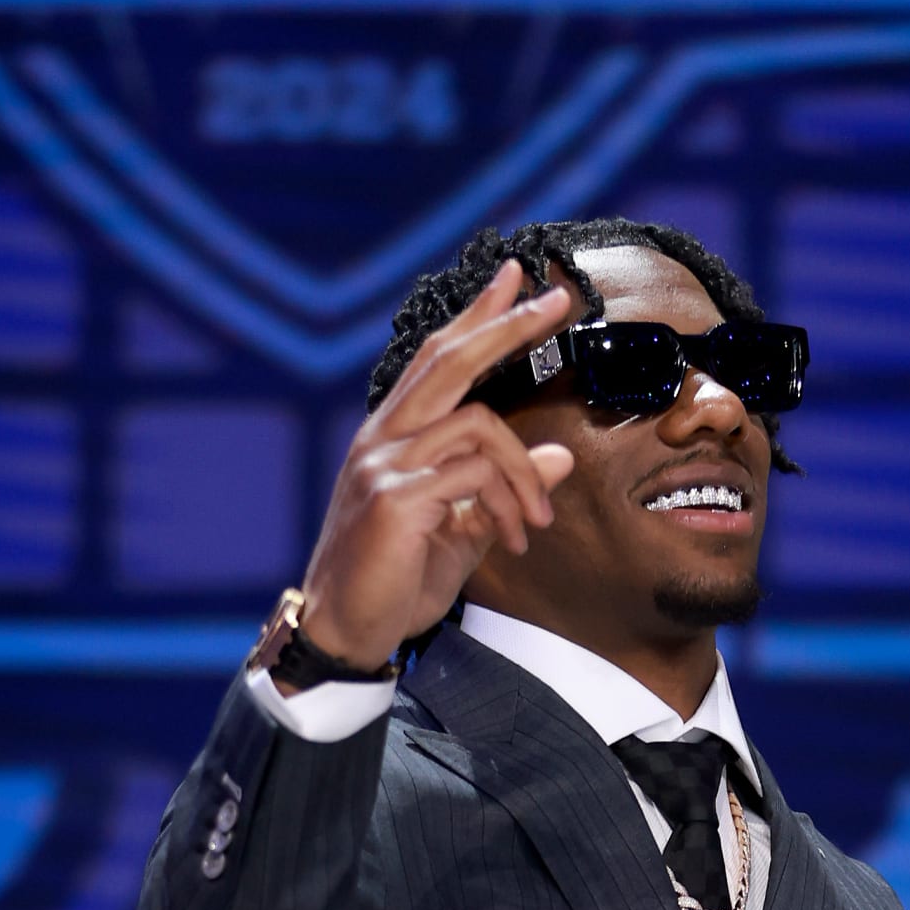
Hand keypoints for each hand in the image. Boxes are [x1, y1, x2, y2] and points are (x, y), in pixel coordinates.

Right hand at [295, 260, 575, 673]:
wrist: (347, 631)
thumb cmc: (397, 580)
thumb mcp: (464, 528)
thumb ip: (506, 488)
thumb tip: (562, 455)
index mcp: (392, 437)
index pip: (438, 359)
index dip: (477, 316)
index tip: (515, 279)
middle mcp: (383, 438)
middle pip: (450, 360)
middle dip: (507, 325)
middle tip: (557, 299)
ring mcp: (384, 465)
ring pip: (479, 427)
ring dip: (525, 474)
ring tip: (538, 523)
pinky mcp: (395, 499)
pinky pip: (473, 477)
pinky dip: (507, 505)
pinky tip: (514, 540)